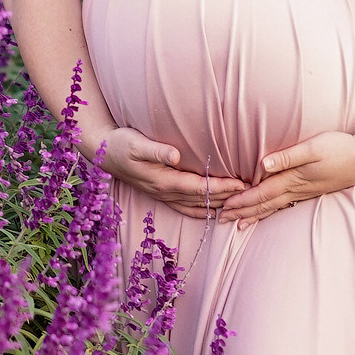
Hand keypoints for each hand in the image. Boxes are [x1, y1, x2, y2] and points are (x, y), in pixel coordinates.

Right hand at [99, 128, 246, 220]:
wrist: (102, 152)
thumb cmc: (120, 144)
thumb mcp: (135, 143)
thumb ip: (156, 151)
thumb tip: (174, 156)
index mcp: (163, 181)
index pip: (200, 188)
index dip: (222, 187)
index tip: (243, 185)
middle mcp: (165, 192)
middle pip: (203, 200)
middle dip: (228, 199)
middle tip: (253, 195)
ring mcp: (163, 195)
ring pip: (197, 206)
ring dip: (219, 206)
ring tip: (241, 205)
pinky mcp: (161, 193)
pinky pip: (187, 207)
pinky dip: (204, 210)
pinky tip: (216, 210)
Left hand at [219, 131, 354, 228]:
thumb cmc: (340, 148)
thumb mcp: (313, 147)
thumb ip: (288, 156)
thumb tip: (263, 165)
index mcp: (294, 178)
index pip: (262, 193)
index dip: (242, 201)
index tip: (224, 207)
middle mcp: (297, 189)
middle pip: (264, 204)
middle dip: (242, 212)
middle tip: (220, 219)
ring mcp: (304, 192)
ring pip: (273, 207)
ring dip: (254, 215)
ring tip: (238, 223)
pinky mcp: (311, 191)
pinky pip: (284, 205)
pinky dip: (270, 211)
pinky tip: (266, 213)